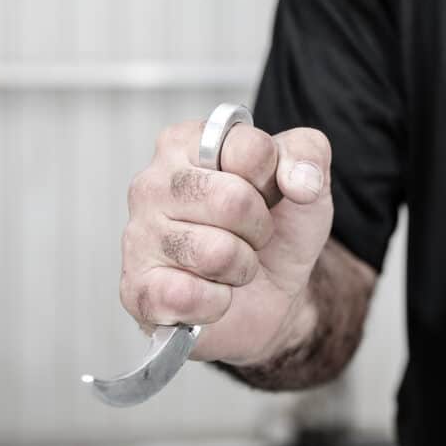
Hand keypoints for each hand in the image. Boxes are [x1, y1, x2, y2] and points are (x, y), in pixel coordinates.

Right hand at [121, 120, 332, 363]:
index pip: (250, 151)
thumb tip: (300, 181)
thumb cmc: (276, 226)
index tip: (264, 192)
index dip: (273, 181)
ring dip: (241, 267)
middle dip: (259, 227)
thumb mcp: (305, 178)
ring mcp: (137, 236)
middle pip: (233, 201)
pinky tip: (208, 292)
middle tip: (249, 234)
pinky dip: (217, 303)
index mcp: (186, 143)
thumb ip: (308, 153)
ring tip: (229, 262)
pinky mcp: (137, 290)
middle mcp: (152, 183)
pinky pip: (190, 296)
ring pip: (216, 252)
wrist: (270, 292)